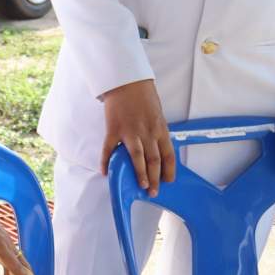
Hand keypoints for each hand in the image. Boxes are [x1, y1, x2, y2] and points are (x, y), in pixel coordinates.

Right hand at [100, 78, 174, 195]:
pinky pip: (109, 149)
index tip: (167, 181)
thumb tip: (155, 149)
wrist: (127, 83)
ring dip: (139, 174)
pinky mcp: (114, 130)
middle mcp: (148, 133)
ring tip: (140, 186)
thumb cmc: (143, 97)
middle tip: (153, 191)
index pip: (168, 155)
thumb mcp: (157, 116)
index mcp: (161, 130)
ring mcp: (130, 132)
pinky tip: (105, 172)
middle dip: (155, 178)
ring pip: (137, 158)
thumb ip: (156, 132)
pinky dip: (106, 161)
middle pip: (154, 160)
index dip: (169, 171)